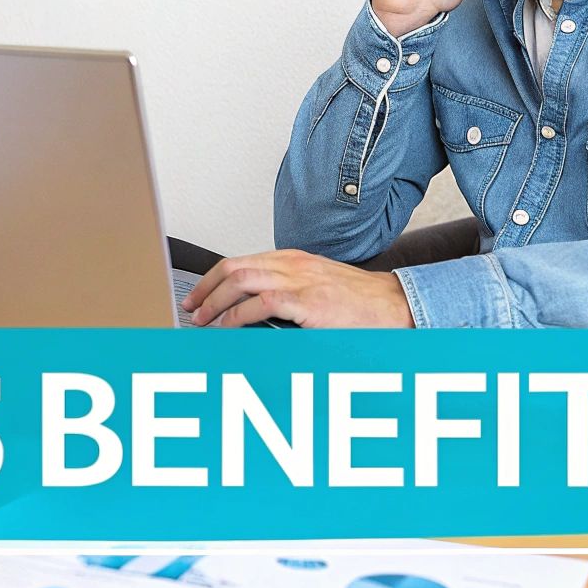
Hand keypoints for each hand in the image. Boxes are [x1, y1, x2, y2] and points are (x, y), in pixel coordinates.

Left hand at [181, 250, 415, 328]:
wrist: (395, 306)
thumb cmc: (360, 303)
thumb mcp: (318, 287)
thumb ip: (288, 292)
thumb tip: (255, 310)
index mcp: (293, 260)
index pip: (240, 261)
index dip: (212, 279)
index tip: (198, 295)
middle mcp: (292, 265)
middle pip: (233, 267)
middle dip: (205, 289)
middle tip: (192, 309)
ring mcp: (300, 281)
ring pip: (240, 280)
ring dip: (215, 303)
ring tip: (204, 321)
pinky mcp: (307, 302)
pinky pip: (261, 303)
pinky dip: (238, 315)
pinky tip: (229, 328)